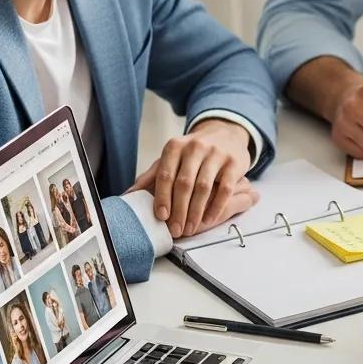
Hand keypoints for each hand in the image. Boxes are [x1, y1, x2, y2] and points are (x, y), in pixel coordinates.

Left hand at [130, 119, 252, 237]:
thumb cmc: (193, 152)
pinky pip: (225, 189)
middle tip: (176, 230)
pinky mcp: (234, 162)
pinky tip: (209, 220)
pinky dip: (216, 207)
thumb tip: (128, 195)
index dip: (162, 197)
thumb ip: (152, 175)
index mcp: (175, 146)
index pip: (165, 175)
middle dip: (179, 210)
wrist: (225, 133)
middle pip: (184, 183)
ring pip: (204, 187)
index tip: (161, 217)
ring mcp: (217, 154)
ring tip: (190, 228)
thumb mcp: (172, 158)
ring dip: (195, 212)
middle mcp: (195, 147)